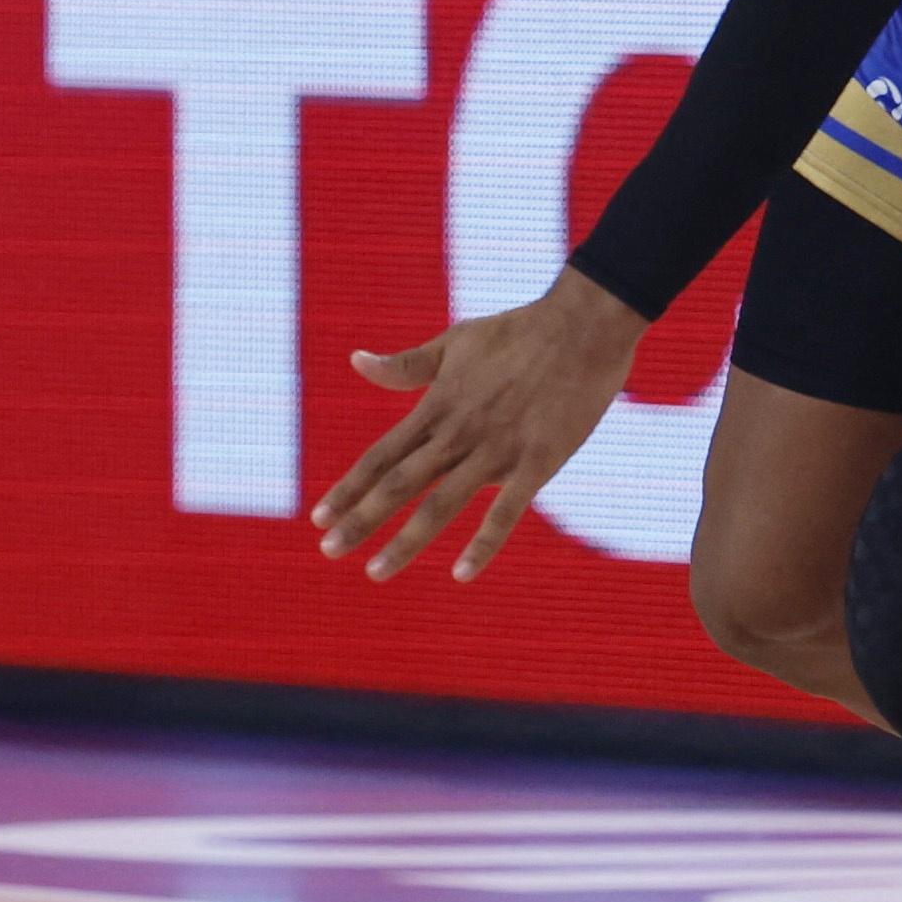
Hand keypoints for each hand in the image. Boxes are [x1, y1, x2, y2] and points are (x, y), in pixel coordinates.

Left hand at [308, 270, 643, 583]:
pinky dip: (482, 544)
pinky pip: (506, 511)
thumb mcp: (454, 343)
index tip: (319, 516)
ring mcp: (497, 449)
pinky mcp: (538, 461)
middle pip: (399, 484)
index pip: (381, 456)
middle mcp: (458, 432)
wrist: (583, 326)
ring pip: (441, 504)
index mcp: (437, 407)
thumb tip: (355, 361)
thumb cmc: (518, 333)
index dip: (349, 487)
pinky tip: (461, 575)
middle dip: (360, 520)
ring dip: (405, 541)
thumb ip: (406, 365)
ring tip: (374, 572)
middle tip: (328, 551)